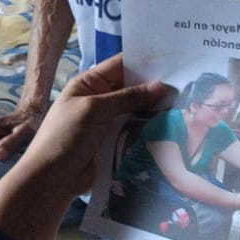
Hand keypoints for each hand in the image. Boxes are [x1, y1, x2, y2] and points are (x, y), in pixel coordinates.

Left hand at [0, 56, 169, 239]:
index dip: (145, 62)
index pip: (121, 65)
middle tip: (189, 84)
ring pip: (138, 111)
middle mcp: (101, 99)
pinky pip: (137, 131)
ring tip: (187, 104)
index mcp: (89, 84)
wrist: (51, 180)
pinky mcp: (116, 143)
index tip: (175, 59)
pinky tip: (174, 126)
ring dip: (157, 110)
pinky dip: (152, 129)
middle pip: (133, 89)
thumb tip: (162, 86)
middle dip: (156, 88)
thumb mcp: (93, 110)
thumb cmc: (65, 138)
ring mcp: (109, 122)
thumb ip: (127, 98)